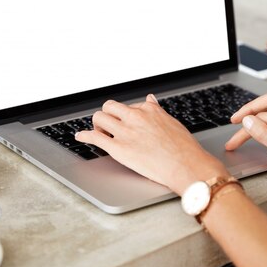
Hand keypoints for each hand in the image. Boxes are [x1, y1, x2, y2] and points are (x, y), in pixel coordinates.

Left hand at [76, 94, 229, 195]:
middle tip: (108, 125)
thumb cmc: (184, 149)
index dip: (125, 115)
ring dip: (97, 124)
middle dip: (108, 115)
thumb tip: (150, 99)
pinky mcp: (118, 148)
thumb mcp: (172, 123)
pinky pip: (95, 137)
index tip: (124, 120)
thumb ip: (157, 111)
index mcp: (149, 110)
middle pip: (110, 106)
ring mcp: (126, 132)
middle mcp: (135, 117)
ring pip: (100, 117)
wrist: (187, 166)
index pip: (130, 105)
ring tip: (99, 132)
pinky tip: (80, 137)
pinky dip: (84, 136)